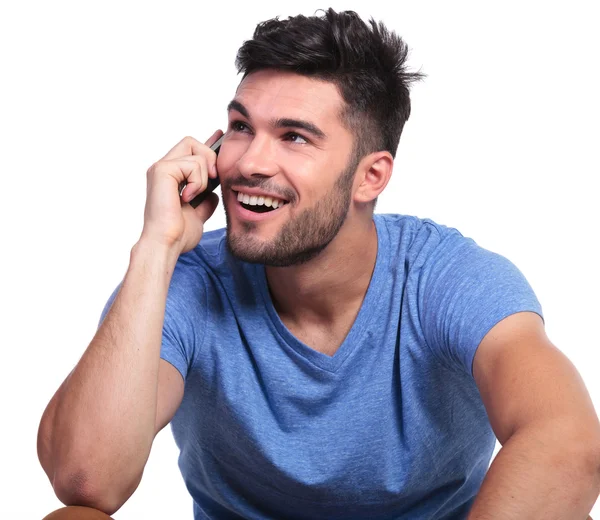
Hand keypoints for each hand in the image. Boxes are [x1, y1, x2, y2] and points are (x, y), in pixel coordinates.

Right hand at [140, 131, 221, 254]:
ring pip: (195, 151)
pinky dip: (197, 182)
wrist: (167, 244)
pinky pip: (192, 164)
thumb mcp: (198, 216)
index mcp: (170, 178)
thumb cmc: (178, 235)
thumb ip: (205, 202)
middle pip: (191, 142)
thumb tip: (214, 194)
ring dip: (203, 176)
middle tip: (213, 179)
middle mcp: (163, 169)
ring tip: (193, 196)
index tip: (220, 137)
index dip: (207, 144)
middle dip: (209, 157)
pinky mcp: (161, 170)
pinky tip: (187, 198)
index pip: (189, 151)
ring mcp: (161, 168)